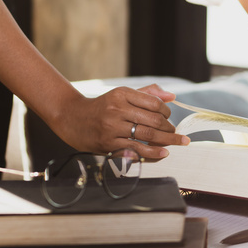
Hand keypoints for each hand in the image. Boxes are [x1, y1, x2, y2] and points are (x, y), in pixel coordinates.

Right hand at [51, 84, 189, 159]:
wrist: (72, 118)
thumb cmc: (103, 106)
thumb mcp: (122, 94)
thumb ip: (148, 94)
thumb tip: (172, 96)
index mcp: (122, 94)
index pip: (154, 103)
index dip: (167, 111)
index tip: (169, 117)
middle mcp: (117, 109)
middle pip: (154, 120)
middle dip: (169, 128)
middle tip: (175, 133)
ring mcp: (112, 128)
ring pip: (147, 135)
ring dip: (166, 141)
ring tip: (176, 142)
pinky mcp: (108, 144)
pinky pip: (136, 150)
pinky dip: (152, 153)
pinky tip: (163, 153)